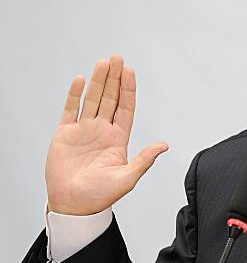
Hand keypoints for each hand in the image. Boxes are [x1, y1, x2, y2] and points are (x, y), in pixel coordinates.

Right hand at [45, 55, 167, 215]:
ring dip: (97, 81)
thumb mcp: (128, 178)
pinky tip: (81, 80)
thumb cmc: (100, 195)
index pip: (126, 107)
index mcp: (118, 138)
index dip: (128, 89)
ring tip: (103, 63)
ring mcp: (84, 130)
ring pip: (92, 99)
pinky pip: (71, 109)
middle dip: (114, 78)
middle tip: (118, 58)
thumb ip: (144, 159)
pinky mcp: (65, 134)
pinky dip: (75, 94)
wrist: (73, 205)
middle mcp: (102, 130)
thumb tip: (164, 145)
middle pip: (110, 98)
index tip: (130, 71)